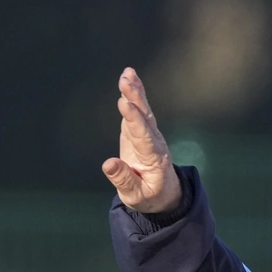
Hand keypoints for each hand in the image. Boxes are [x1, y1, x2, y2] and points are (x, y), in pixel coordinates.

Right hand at [101, 67, 182, 214]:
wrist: (164, 195)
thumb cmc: (150, 197)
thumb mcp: (136, 196)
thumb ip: (123, 180)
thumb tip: (107, 164)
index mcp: (155, 160)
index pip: (144, 136)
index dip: (134, 119)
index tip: (124, 103)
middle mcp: (155, 143)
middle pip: (146, 119)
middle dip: (136, 99)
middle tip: (126, 81)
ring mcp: (149, 136)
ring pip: (144, 111)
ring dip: (136, 92)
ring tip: (127, 74)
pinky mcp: (141, 131)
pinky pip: (139, 111)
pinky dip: (134, 95)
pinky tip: (128, 78)